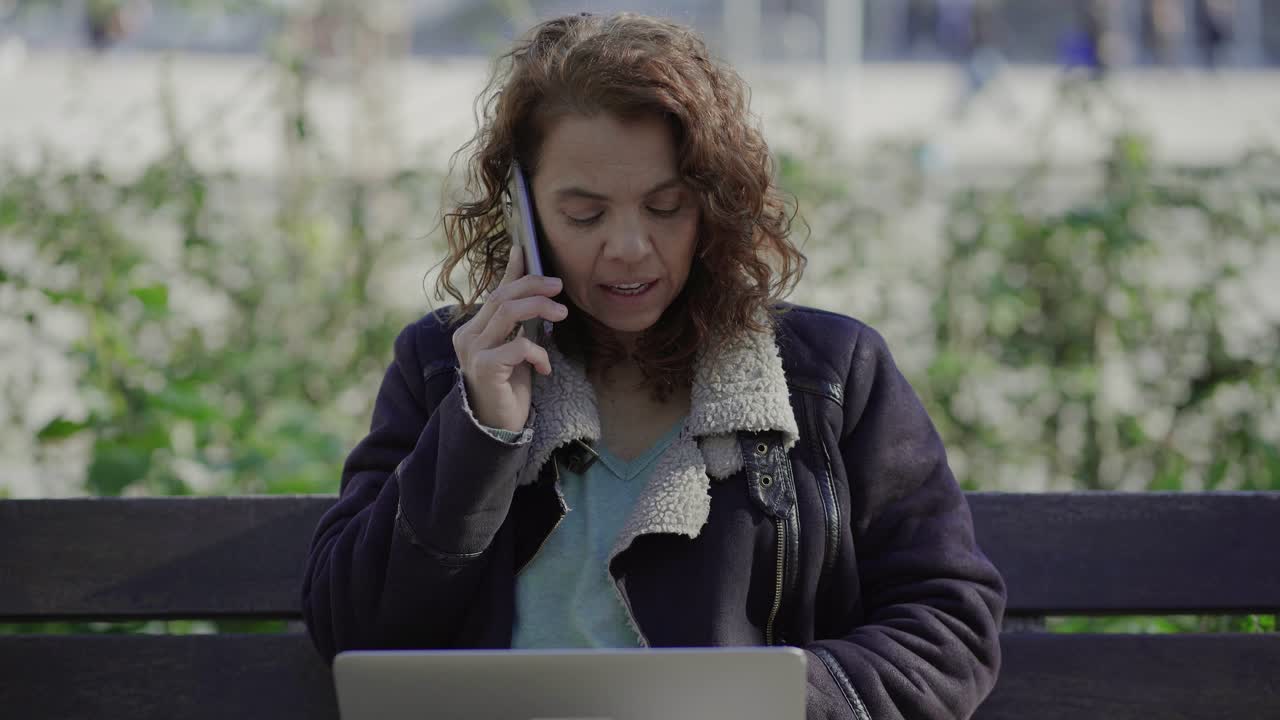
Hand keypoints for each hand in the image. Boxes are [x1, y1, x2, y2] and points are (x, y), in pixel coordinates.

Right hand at [452, 243, 567, 432]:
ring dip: (539, 308)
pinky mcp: (485, 369)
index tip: (527, 249)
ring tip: (561, 314)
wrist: (497, 427)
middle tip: (559, 288)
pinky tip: (545, 366)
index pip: (496, 292)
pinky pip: (517, 347)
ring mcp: (473, 352)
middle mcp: (467, 336)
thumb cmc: (509, 386)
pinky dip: (537, 352)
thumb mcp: (516, 345)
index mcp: (472, 328)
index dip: (513, 271)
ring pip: (507, 313)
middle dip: (534, 287)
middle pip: (502, 297)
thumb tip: (531, 293)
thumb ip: (520, 319)